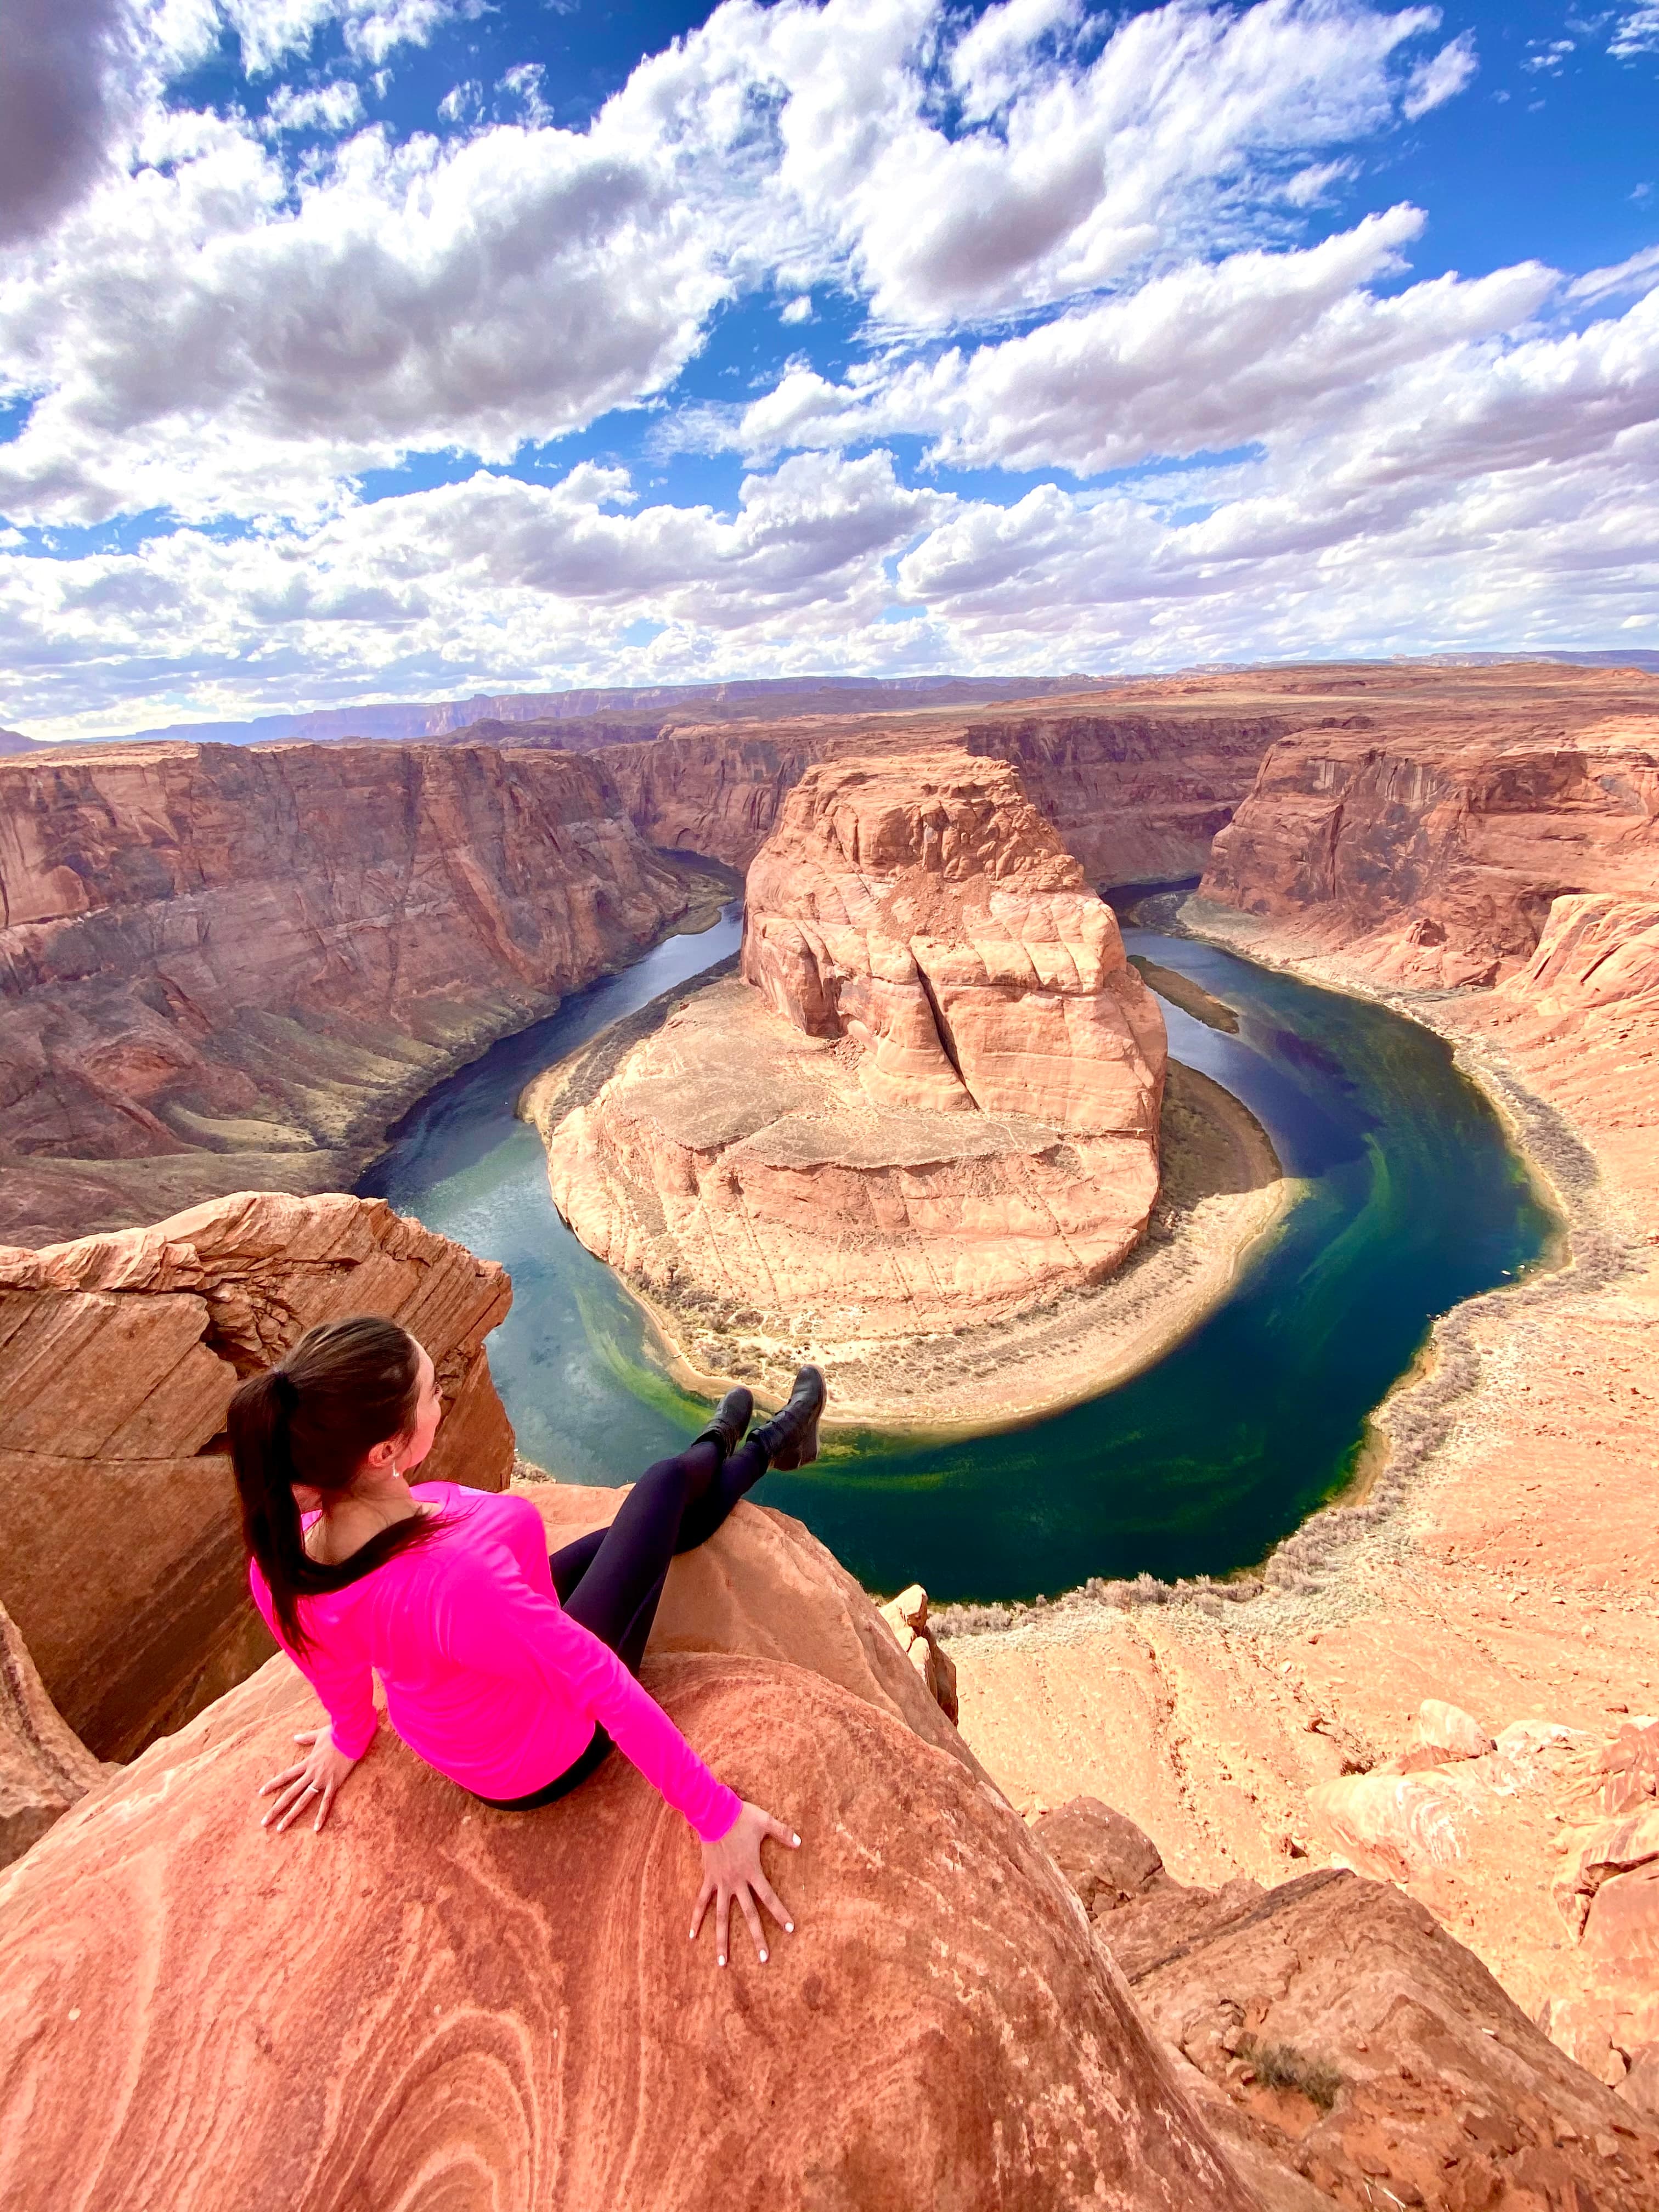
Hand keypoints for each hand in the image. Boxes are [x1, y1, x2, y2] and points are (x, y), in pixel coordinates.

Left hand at [258, 1726, 359, 1832]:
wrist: (350, 1735)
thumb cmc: (337, 1733)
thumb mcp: (319, 1734)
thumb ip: (306, 1738)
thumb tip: (295, 1737)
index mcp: (307, 1763)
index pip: (285, 1776)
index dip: (273, 1784)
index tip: (260, 1793)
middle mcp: (311, 1774)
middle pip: (289, 1794)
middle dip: (276, 1808)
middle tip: (264, 1822)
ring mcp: (321, 1780)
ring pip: (302, 1801)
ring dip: (290, 1816)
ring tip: (280, 1829)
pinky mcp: (333, 1783)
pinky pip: (326, 1802)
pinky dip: (321, 1816)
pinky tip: (316, 1828)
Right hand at [690, 1801, 799, 1967]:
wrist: (712, 1812)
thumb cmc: (740, 1817)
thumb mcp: (765, 1822)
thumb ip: (783, 1832)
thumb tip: (800, 1842)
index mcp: (752, 1871)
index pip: (769, 1897)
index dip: (780, 1913)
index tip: (790, 1929)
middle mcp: (736, 1882)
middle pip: (749, 1914)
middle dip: (757, 1937)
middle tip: (764, 1959)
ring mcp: (720, 1883)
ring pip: (722, 1917)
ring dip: (722, 1940)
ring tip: (723, 1963)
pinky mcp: (708, 1879)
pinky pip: (701, 1902)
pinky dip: (696, 1919)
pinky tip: (691, 1936)